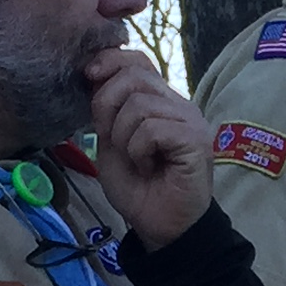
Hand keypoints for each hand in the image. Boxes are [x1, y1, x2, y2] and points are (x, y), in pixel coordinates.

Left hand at [82, 48, 213, 249]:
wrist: (159, 226)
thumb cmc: (138, 187)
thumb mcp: (111, 140)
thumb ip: (107, 108)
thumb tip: (94, 73)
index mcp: (161, 101)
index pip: (138, 60)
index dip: (110, 60)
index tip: (88, 77)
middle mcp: (180, 105)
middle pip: (134, 76)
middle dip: (106, 105)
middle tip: (110, 138)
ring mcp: (192, 122)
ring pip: (139, 105)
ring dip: (123, 137)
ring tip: (136, 159)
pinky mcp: (197, 142)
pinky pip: (152, 129)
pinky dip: (138, 150)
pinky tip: (148, 167)